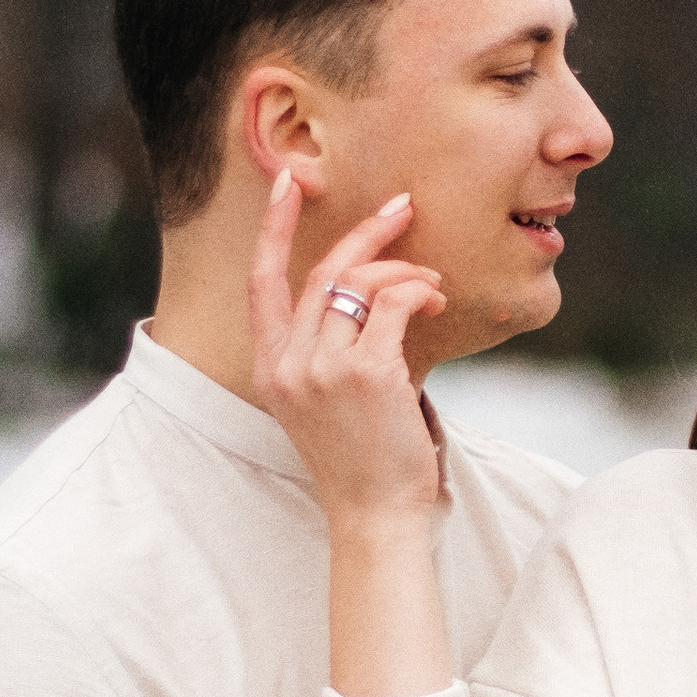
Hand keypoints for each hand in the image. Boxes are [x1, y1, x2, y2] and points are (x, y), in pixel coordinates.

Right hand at [247, 172, 447, 523]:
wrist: (374, 514)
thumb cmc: (359, 458)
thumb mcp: (322, 401)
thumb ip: (326, 349)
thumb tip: (371, 290)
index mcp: (270, 366)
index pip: (261, 281)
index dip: (273, 228)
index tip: (287, 183)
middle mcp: (289, 362)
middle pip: (326, 271)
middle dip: (367, 232)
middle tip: (401, 208)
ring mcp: (325, 368)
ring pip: (364, 283)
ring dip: (407, 271)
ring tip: (432, 285)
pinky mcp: (368, 373)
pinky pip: (395, 304)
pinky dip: (419, 292)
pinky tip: (435, 301)